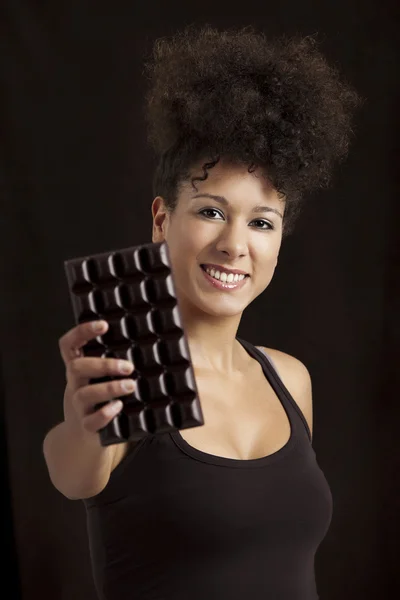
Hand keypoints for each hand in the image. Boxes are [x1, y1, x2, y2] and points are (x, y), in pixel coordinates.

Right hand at [58, 320, 135, 435]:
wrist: (79, 439)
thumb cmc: (97, 401)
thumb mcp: (97, 380)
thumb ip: (112, 364)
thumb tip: (149, 344)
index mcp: (78, 370)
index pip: (69, 345)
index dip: (82, 332)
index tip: (104, 325)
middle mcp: (75, 385)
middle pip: (77, 368)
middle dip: (103, 364)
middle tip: (129, 366)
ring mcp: (79, 407)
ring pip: (85, 394)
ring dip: (109, 388)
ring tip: (131, 386)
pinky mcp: (87, 427)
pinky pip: (91, 421)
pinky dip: (105, 413)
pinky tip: (119, 407)